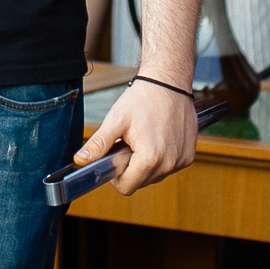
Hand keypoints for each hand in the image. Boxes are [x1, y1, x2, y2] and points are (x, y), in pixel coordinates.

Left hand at [72, 81, 196, 195]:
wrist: (170, 81)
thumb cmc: (143, 98)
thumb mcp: (116, 120)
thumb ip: (98, 144)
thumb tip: (80, 161)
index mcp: (150, 159)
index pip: (126, 187)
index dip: (115, 175)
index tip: (115, 157)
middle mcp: (169, 164)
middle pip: (140, 182)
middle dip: (131, 167)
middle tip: (129, 142)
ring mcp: (181, 161)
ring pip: (154, 176)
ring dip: (145, 163)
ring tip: (144, 138)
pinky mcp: (189, 156)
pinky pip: (169, 167)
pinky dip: (161, 158)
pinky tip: (158, 137)